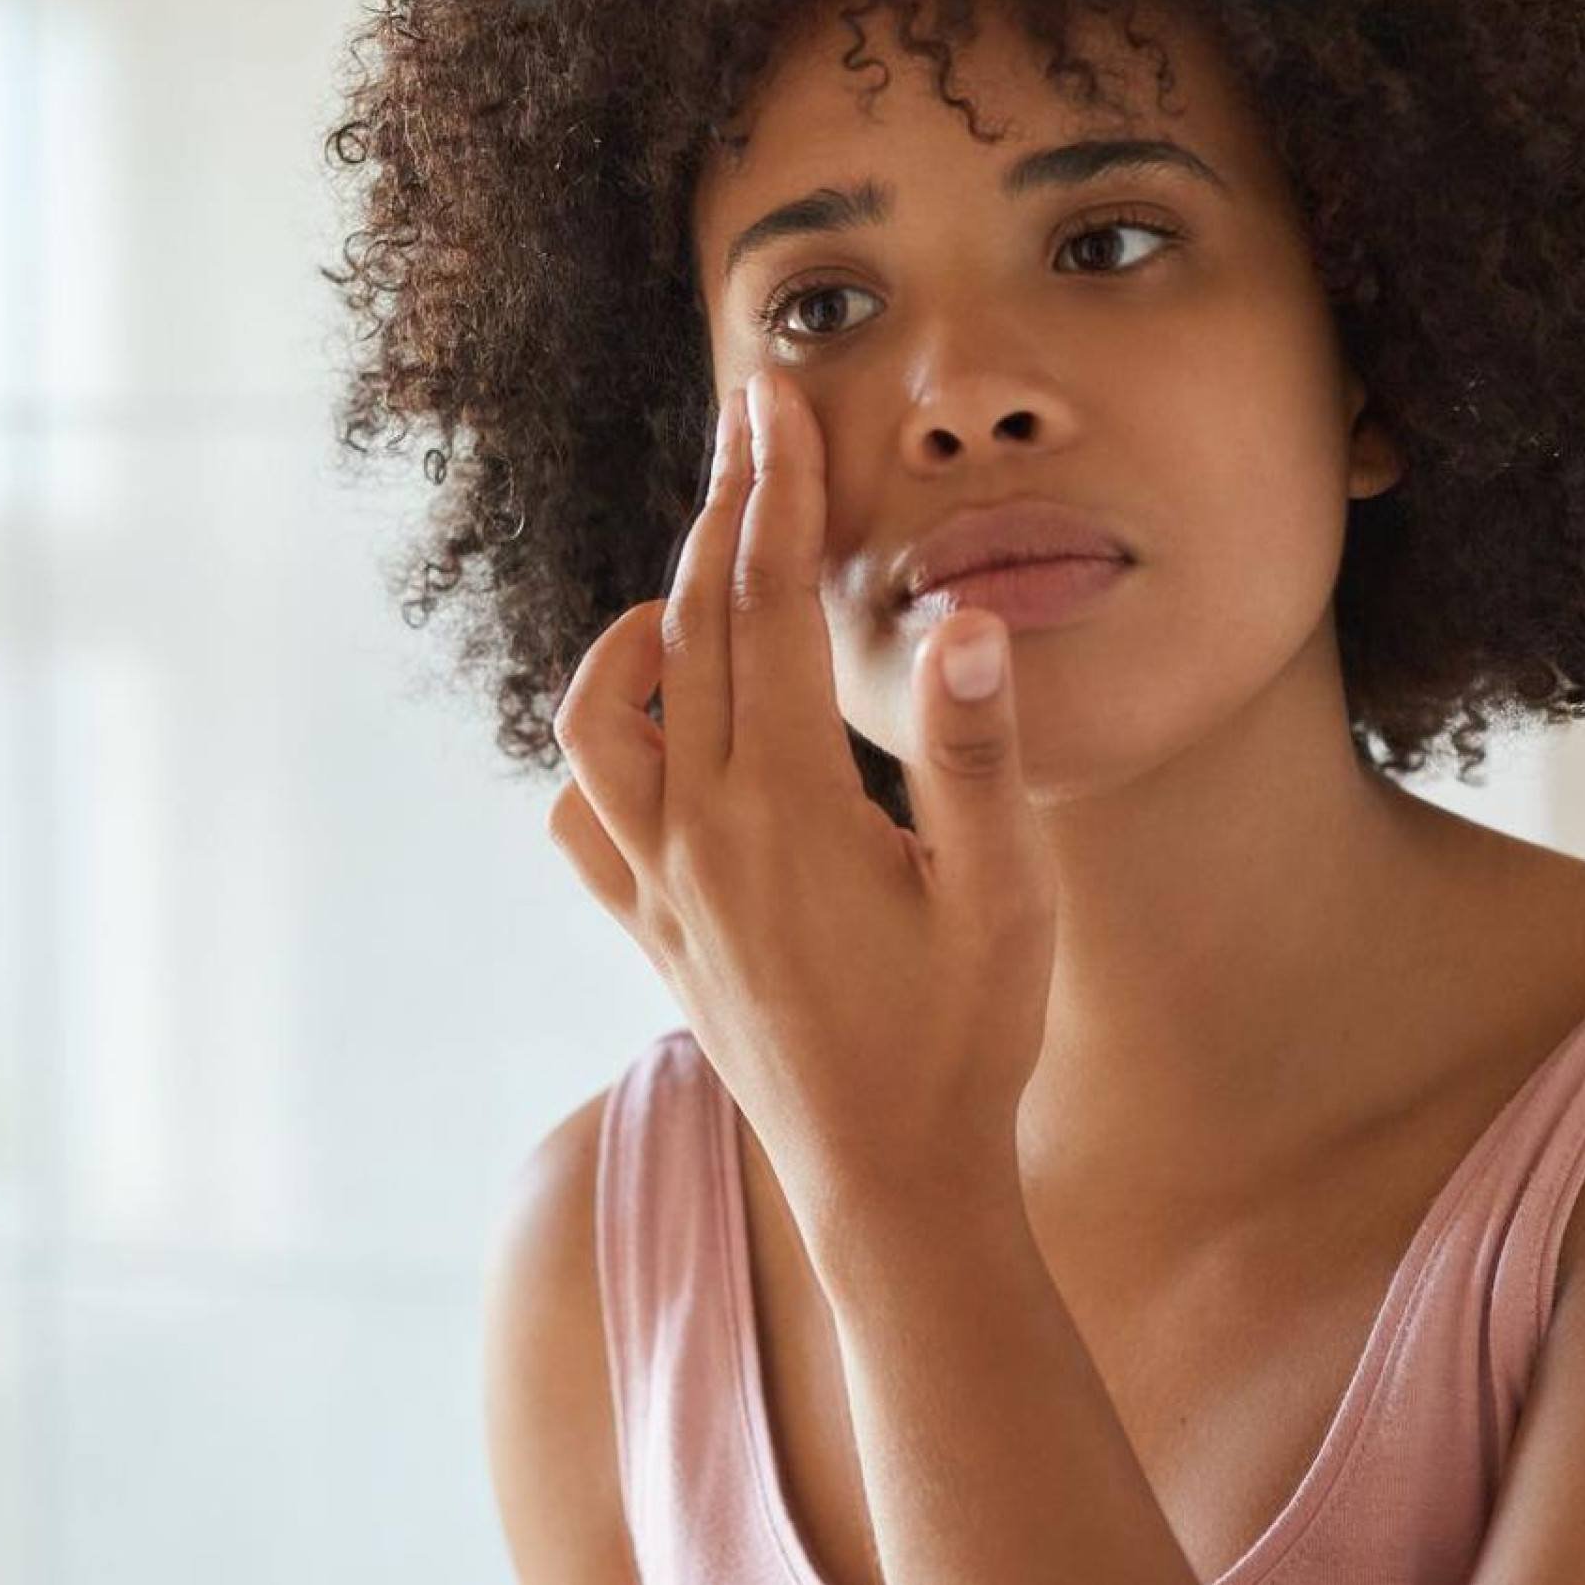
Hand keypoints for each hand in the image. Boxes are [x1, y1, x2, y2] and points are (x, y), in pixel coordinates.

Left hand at [547, 371, 1060, 1233]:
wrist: (889, 1185)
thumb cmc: (963, 1042)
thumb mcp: (1003, 899)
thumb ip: (978, 757)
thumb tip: (965, 622)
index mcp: (785, 807)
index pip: (766, 605)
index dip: (775, 491)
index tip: (777, 400)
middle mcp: (697, 833)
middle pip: (688, 629)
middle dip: (722, 510)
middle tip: (751, 420)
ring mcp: (659, 884)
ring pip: (601, 718)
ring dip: (638, 635)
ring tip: (699, 593)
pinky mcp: (648, 932)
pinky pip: (581, 822)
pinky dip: (601, 757)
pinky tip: (656, 738)